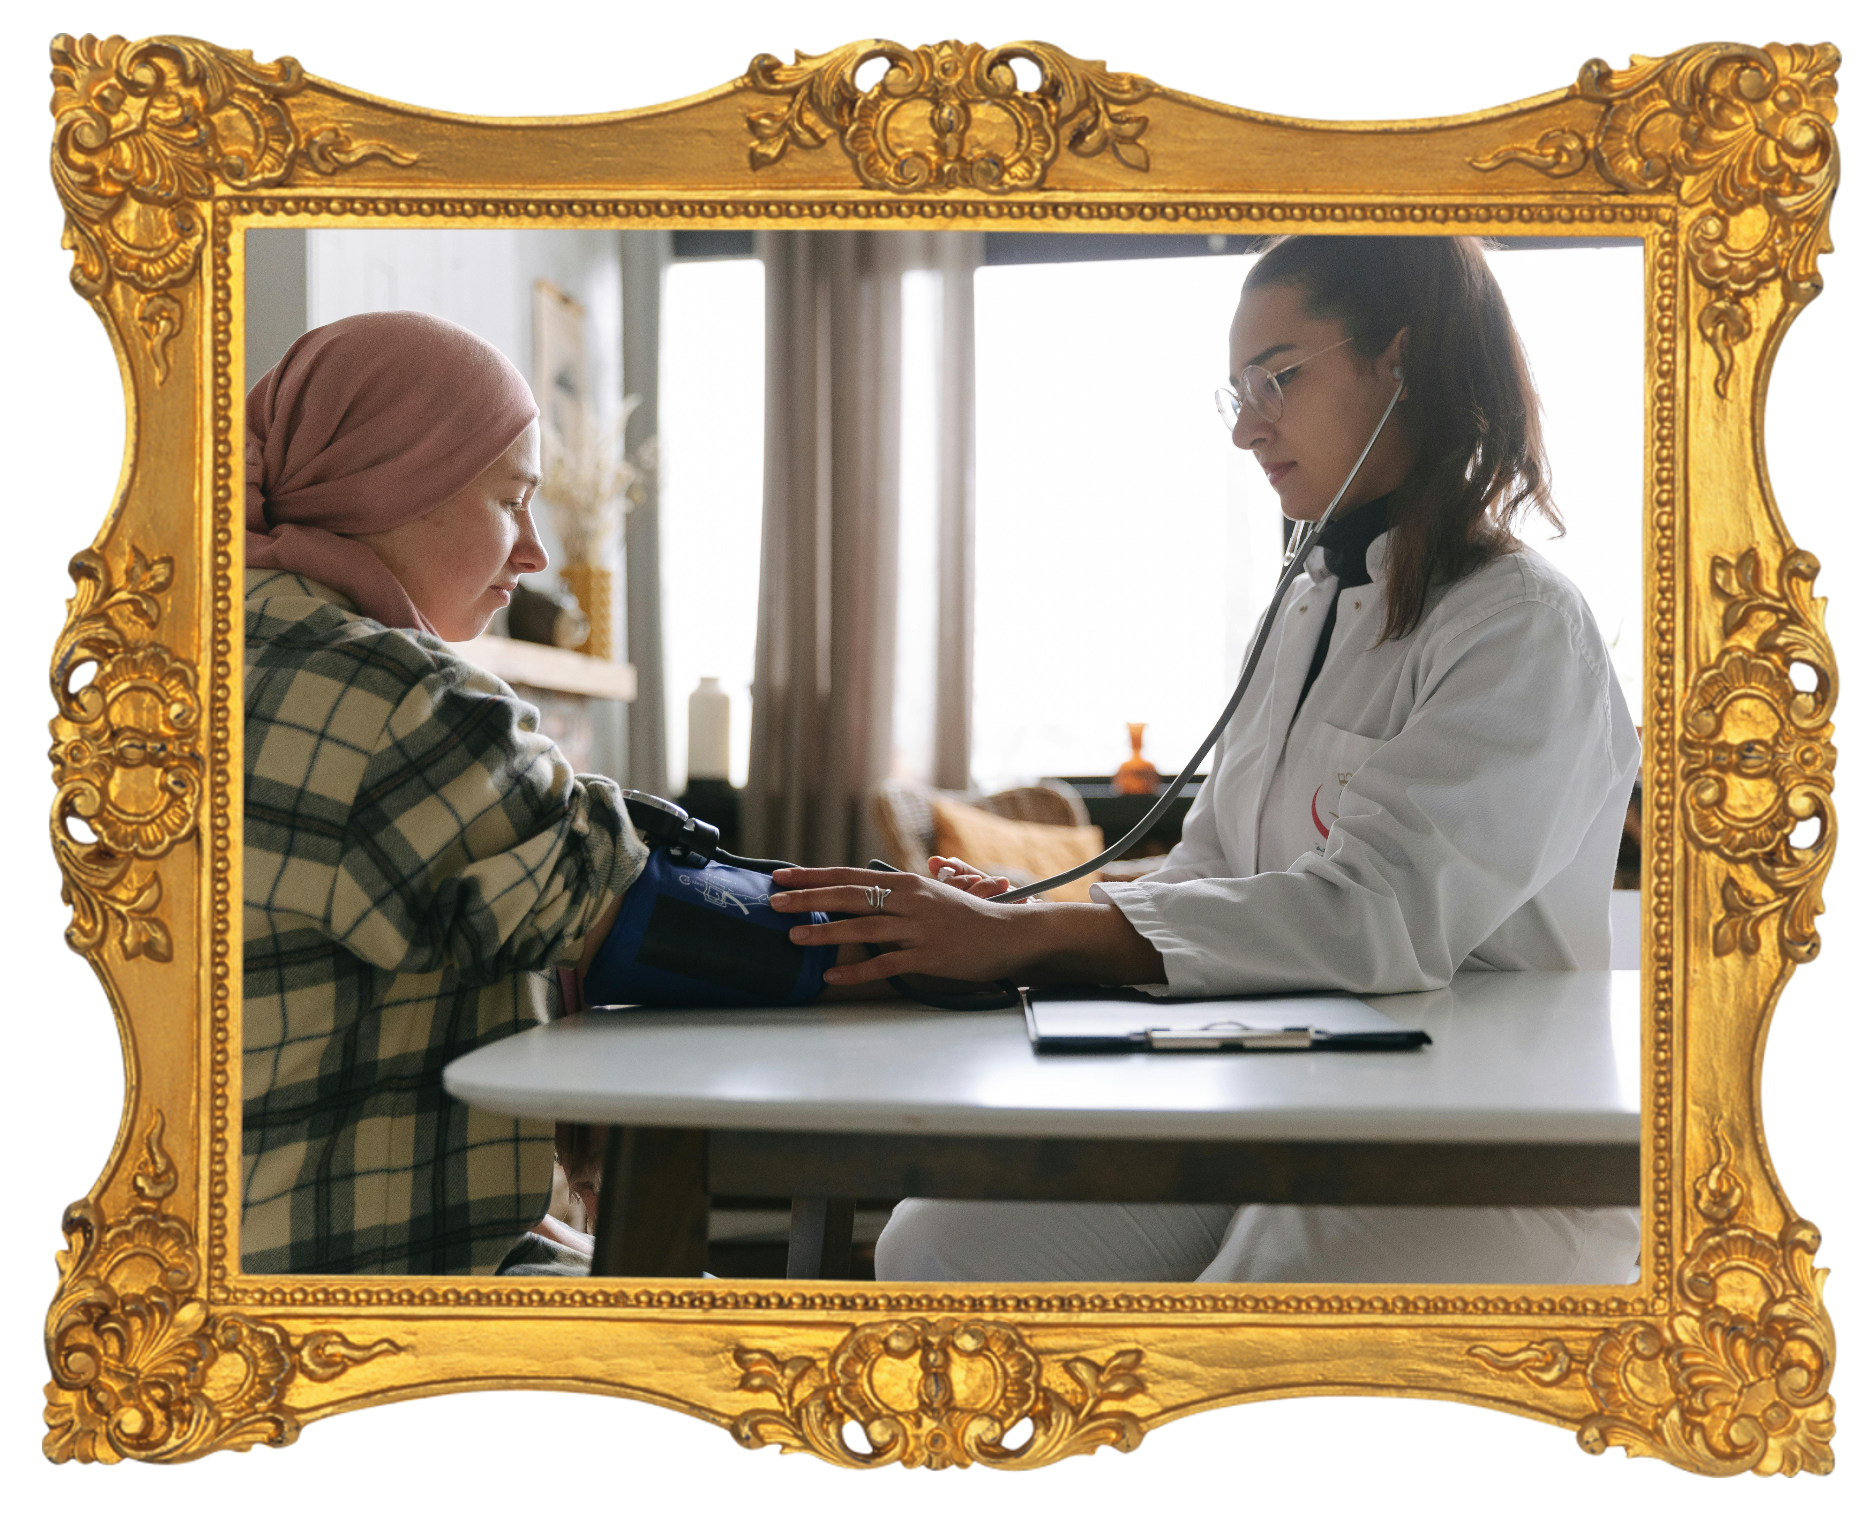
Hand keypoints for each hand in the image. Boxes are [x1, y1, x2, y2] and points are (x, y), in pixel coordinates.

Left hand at [771, 864, 1038, 987]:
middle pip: (849, 896)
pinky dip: (858, 970)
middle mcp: (909, 901)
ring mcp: (918, 929)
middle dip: (807, 898)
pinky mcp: (928, 956)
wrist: (1008, 933)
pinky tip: (833, 976)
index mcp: (905, 883)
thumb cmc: (965, 916)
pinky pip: (886, 964)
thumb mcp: (928, 895)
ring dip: (826, 932)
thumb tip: (856, 894)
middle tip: (774, 902)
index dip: (811, 876)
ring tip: (794, 936)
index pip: (848, 875)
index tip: (779, 875)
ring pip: (863, 928)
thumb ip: (894, 895)